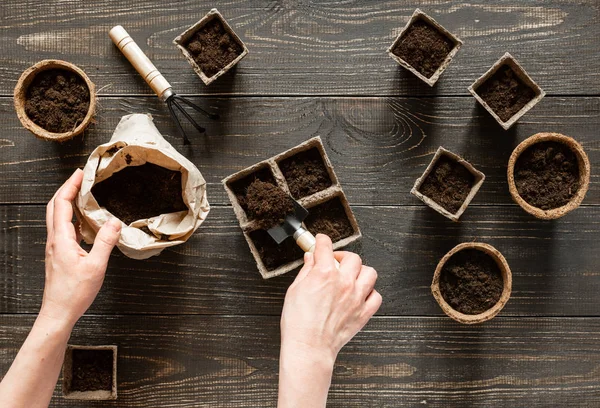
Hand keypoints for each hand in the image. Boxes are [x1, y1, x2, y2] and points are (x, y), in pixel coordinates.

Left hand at [41, 169, 121, 327]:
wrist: (58, 312)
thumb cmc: (74, 293)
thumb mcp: (96, 266)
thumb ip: (105, 242)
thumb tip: (114, 222)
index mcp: (61, 239)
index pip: (62, 203)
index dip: (70, 185)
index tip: (81, 173)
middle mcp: (54, 240)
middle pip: (55, 206)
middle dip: (66, 189)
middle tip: (80, 178)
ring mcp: (55, 247)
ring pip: (57, 217)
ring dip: (68, 202)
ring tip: (83, 194)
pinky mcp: (59, 254)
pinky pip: (63, 229)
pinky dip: (72, 217)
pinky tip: (84, 221)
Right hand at [280, 234, 381, 364]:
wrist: (309, 347)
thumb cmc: (298, 323)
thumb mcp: (295, 290)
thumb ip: (306, 271)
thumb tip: (310, 258)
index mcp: (324, 274)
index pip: (325, 247)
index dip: (322, 241)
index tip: (321, 241)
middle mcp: (344, 282)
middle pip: (352, 257)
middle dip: (342, 257)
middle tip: (334, 262)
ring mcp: (356, 297)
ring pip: (369, 273)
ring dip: (360, 272)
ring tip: (351, 277)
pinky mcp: (363, 312)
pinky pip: (376, 296)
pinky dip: (370, 292)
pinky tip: (360, 294)